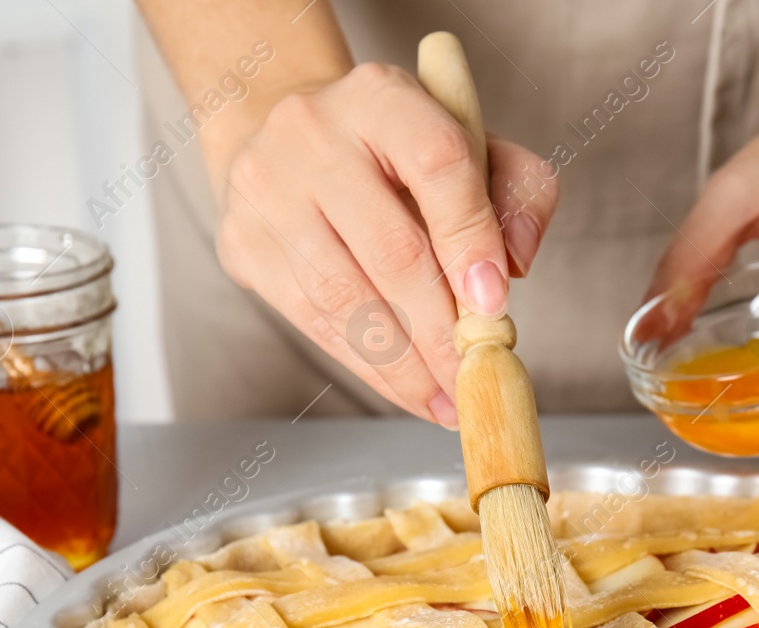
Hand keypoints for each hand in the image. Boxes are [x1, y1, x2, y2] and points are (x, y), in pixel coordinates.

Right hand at [210, 63, 559, 425]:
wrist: (283, 139)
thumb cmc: (395, 154)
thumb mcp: (467, 145)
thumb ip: (514, 192)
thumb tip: (514, 264)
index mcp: (381, 96)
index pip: (438, 163)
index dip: (472, 238)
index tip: (496, 304)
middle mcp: (313, 133)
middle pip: (390, 246)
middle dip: (441, 329)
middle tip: (477, 377)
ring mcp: (267, 189)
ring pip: (344, 297)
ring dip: (404, 363)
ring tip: (447, 399)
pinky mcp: (243, 243)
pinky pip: (312, 321)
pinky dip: (367, 367)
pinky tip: (408, 391)